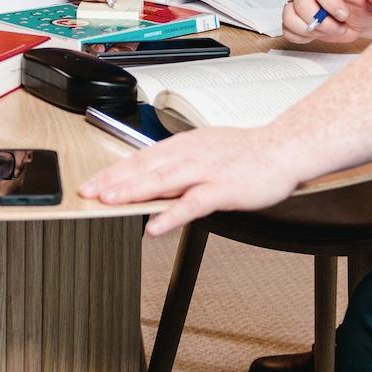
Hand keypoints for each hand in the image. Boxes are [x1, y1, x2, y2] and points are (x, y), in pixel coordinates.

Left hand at [80, 127, 304, 235]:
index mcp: (183, 145)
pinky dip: (172, 214)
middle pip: (144, 167)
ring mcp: (206, 171)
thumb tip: (149, 179)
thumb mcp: (204, 151)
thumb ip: (177, 165)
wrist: (283, 149)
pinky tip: (155, 225)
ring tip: (110, 201)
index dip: (113, 171)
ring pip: (163, 180)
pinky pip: (193, 203)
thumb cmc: (245, 154)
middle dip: (114, 180)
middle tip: (88, 192)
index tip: (91, 182)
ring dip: (134, 191)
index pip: (140, 158)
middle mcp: (190, 155)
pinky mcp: (223, 189)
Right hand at [281, 0, 371, 44]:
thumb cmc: (368, 2)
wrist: (363, 17)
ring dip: (312, 30)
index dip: (329, 1)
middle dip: (322, 21)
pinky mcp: (295, 19)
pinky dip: (302, 36)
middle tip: (340, 27)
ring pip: (290, 17)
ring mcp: (298, 2)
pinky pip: (288, 30)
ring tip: (331, 30)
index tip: (343, 15)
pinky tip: (319, 34)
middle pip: (300, 2)